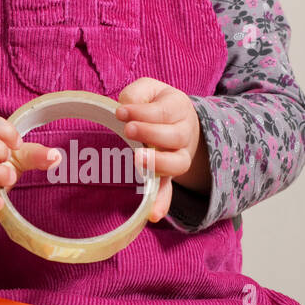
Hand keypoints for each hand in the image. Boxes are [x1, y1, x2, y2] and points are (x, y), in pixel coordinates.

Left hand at [115, 77, 204, 222]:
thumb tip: (125, 107)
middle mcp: (184, 133)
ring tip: (137, 160)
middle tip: (129, 130)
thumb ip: (137, 94)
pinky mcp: (168, 175)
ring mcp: (179, 156)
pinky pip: (169, 190)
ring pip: (178, 162)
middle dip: (151, 133)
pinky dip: (162, 202)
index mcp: (178, 108)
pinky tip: (153, 214)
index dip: (143, 112)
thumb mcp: (148, 90)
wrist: (178, 120)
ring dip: (158, 162)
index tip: (120, 112)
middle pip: (175, 136)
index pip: (164, 111)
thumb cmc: (155, 103)